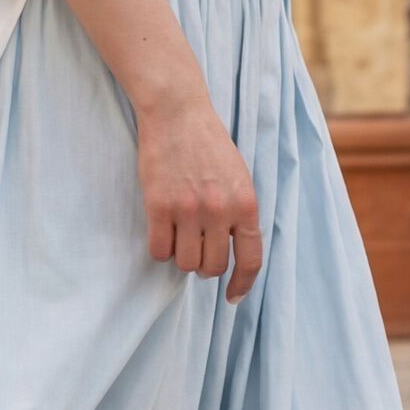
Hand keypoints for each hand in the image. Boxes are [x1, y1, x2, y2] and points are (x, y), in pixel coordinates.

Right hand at [137, 84, 262, 302]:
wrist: (177, 113)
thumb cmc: (208, 143)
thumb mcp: (239, 177)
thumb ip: (238, 213)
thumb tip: (232, 250)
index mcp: (245, 204)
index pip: (250, 260)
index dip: (242, 284)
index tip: (232, 297)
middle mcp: (219, 210)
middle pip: (212, 267)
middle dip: (204, 266)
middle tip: (196, 250)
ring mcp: (188, 209)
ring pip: (185, 263)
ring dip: (181, 256)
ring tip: (179, 235)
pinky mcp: (159, 206)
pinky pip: (159, 250)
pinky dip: (160, 249)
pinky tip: (162, 232)